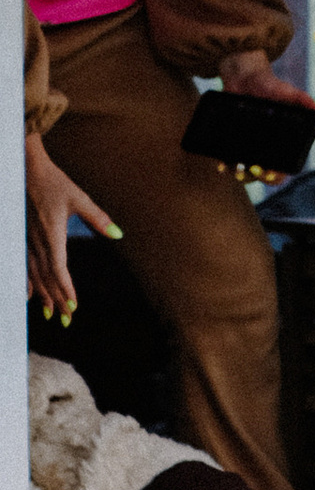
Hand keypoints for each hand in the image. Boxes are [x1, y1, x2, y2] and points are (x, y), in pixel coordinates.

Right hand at [25, 129, 116, 318]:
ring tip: (50, 314)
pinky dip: (27, 282)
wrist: (25, 169)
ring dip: (43, 295)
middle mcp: (36, 242)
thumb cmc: (53, 183)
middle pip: (47, 277)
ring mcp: (26, 241)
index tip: (73, 306)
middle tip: (66, 320)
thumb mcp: (79, 198)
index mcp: (52, 235)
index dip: (65, 289)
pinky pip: (23, 266)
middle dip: (57, 299)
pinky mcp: (20, 238)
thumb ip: (98, 218)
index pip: (59, 269)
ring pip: (34, 275)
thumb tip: (118, 234)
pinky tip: (29, 295)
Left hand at [214, 50, 314, 185]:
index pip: (283, 167)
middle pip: (262, 173)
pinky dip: (225, 164)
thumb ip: (303, 99)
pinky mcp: (232, 140)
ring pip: (245, 169)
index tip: (270, 173)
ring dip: (240, 174)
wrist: (244, 75)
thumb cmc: (269, 84)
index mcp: (283, 142)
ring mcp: (249, 145)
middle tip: (252, 169)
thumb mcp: (287, 92)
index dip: (277, 175)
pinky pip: (228, 158)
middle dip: (257, 176)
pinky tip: (221, 165)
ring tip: (235, 170)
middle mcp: (266, 147)